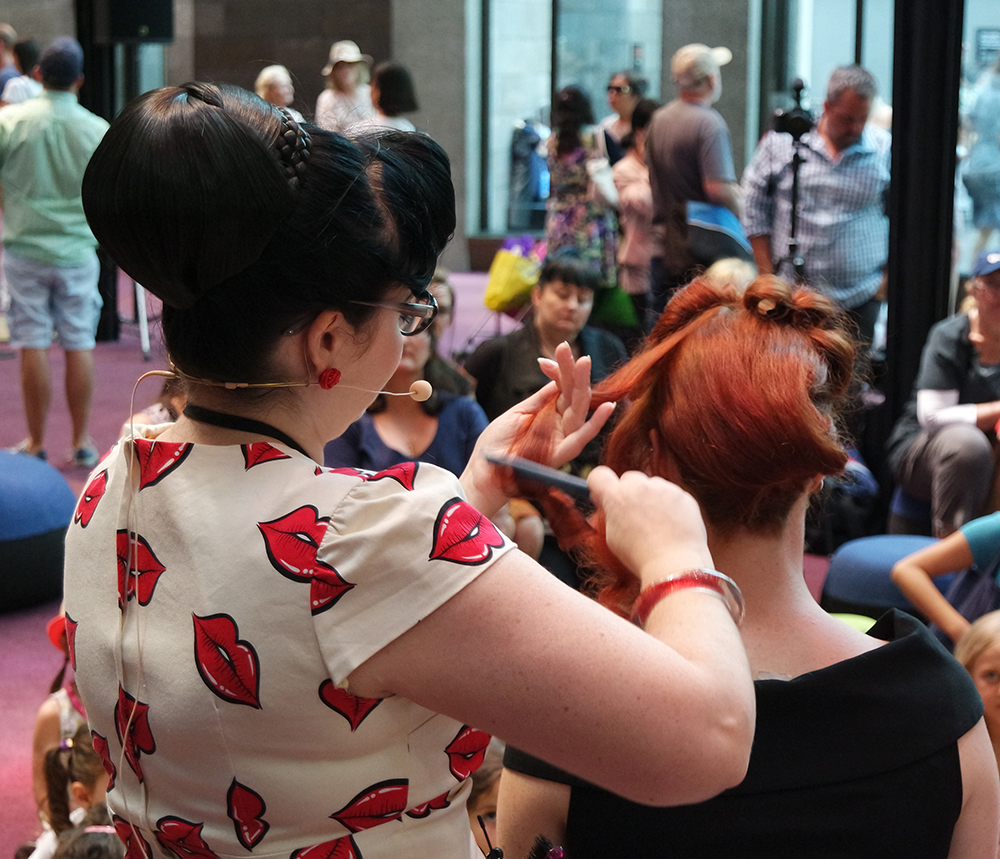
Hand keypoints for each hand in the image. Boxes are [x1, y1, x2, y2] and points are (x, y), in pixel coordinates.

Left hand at [460, 342, 614, 515]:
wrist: (484, 469)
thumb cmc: (497, 442)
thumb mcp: (517, 413)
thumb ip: (539, 398)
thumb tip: (556, 380)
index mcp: (549, 412)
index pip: (561, 386)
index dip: (557, 371)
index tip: (545, 359)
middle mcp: (560, 423)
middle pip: (572, 393)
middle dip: (571, 369)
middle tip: (567, 347)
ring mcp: (562, 437)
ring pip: (579, 408)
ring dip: (582, 384)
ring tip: (584, 362)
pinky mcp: (560, 453)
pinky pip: (582, 438)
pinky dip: (596, 423)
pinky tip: (608, 406)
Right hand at [588, 466, 712, 585]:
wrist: (674, 564)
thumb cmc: (640, 556)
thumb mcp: (612, 536)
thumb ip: (610, 513)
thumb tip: (607, 502)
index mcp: (616, 496)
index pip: (598, 474)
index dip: (600, 485)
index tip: (604, 494)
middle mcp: (640, 486)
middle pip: (629, 478)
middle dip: (628, 492)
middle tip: (633, 514)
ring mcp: (664, 488)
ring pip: (653, 485)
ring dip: (651, 497)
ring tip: (656, 525)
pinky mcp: (683, 495)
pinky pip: (672, 495)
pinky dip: (671, 506)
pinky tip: (671, 526)